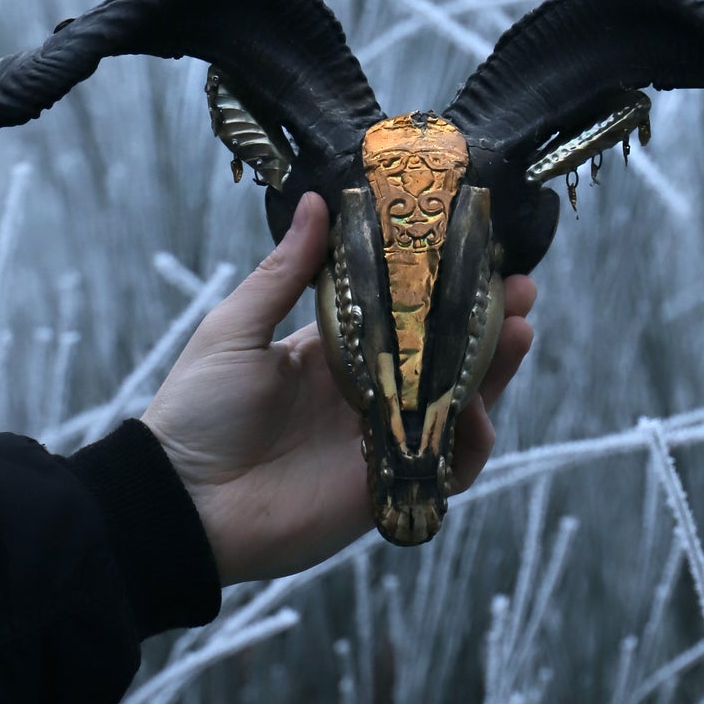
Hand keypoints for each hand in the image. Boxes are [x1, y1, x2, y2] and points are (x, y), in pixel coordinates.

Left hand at [140, 191, 535, 583]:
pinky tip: (477, 413)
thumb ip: (285, 272)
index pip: (403, 315)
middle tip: (520, 292)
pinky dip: (469, 443)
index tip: (476, 253)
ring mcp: (381, 443)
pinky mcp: (387, 489)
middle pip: (443, 358)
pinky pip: (445, 468)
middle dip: (486, 326)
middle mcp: (367, 395)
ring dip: (493, 373)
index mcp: (333, 355)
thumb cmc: (198, 411)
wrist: (182, 502)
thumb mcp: (237, 329)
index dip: (442, 289)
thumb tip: (319, 201)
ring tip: (519, 333)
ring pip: (455, 406)